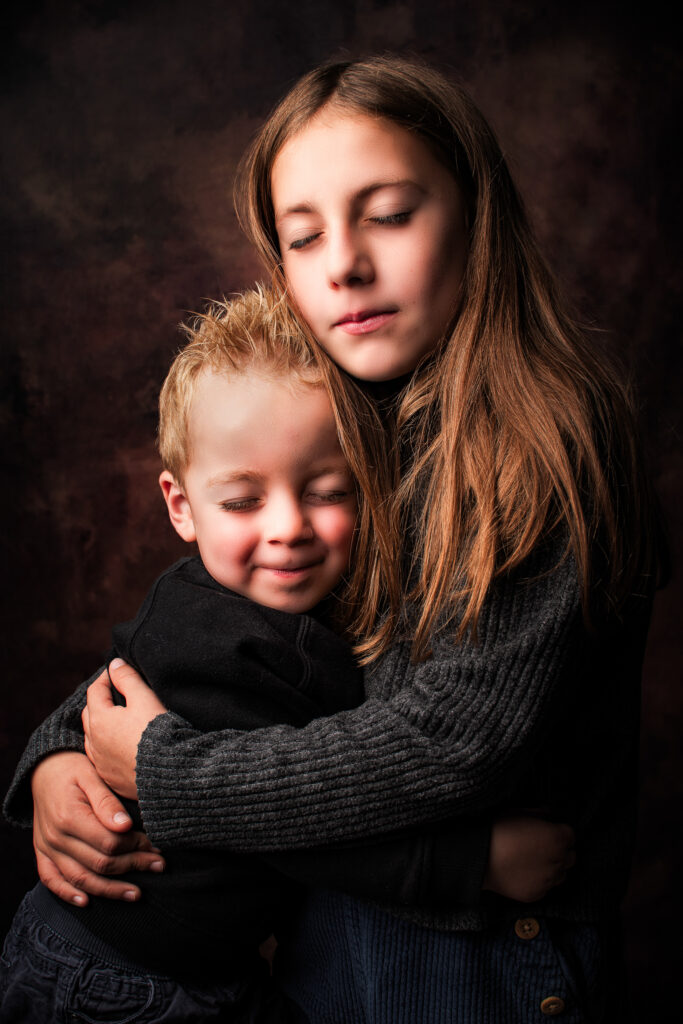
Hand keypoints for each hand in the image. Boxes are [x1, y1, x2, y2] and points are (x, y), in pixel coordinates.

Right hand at [32, 750, 164, 905]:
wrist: (44, 769)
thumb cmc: (74, 769)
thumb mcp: (92, 776)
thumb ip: (108, 802)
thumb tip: (126, 826)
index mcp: (70, 817)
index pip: (109, 843)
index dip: (136, 847)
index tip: (157, 845)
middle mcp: (56, 837)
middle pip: (99, 863)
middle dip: (133, 867)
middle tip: (159, 866)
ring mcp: (47, 848)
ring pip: (80, 878)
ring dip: (110, 890)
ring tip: (136, 894)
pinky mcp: (42, 853)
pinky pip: (51, 880)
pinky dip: (68, 894)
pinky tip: (87, 902)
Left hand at [82, 659, 166, 798]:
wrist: (171, 772)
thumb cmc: (158, 732)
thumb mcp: (145, 698)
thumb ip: (128, 678)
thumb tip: (114, 664)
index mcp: (100, 720)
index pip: (95, 691)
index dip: (106, 677)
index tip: (117, 671)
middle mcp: (95, 743)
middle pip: (90, 714)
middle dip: (100, 700)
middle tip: (116, 692)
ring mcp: (101, 763)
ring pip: (93, 738)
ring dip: (101, 726)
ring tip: (118, 719)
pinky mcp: (111, 779)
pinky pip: (102, 759)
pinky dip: (107, 747)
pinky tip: (121, 745)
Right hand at [483, 814, 575, 902]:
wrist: (480, 858)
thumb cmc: (497, 830)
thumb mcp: (519, 811)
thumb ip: (540, 814)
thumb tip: (547, 816)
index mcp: (556, 837)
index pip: (571, 835)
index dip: (559, 831)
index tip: (549, 830)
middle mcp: (558, 860)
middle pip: (571, 856)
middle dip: (561, 850)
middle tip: (543, 846)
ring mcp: (548, 879)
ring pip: (561, 874)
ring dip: (554, 867)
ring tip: (535, 860)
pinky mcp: (537, 894)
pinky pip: (547, 887)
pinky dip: (541, 880)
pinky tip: (526, 871)